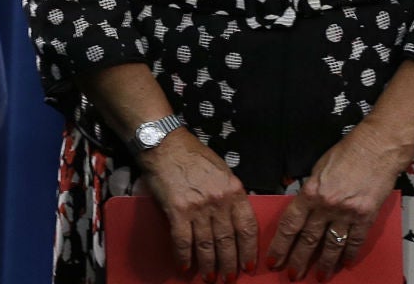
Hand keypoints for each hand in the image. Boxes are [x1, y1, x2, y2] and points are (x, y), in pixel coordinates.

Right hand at [138, 129, 259, 280]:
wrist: (164, 143)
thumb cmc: (192, 155)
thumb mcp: (222, 171)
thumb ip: (231, 194)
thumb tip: (234, 219)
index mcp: (234, 191)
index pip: (247, 228)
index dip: (249, 251)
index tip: (249, 266)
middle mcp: (219, 202)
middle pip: (228, 241)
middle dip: (229, 264)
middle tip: (229, 279)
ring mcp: (198, 208)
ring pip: (207, 245)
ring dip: (209, 265)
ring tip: (211, 278)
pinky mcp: (177, 210)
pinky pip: (183, 240)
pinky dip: (184, 255)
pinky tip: (185, 266)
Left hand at [269, 129, 408, 280]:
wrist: (374, 151)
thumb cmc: (343, 156)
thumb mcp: (315, 171)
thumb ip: (307, 193)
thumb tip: (299, 211)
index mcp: (309, 193)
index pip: (289, 225)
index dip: (280, 245)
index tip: (273, 259)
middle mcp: (326, 206)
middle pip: (308, 239)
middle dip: (298, 260)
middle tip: (292, 276)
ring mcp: (347, 214)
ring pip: (331, 245)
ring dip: (324, 263)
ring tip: (318, 276)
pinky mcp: (366, 218)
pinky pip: (354, 241)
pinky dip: (348, 254)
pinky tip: (344, 264)